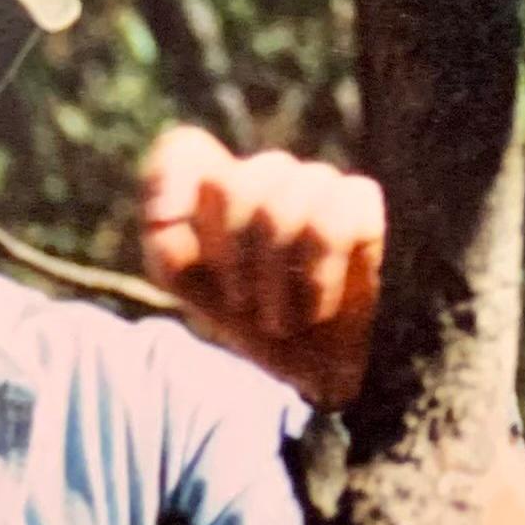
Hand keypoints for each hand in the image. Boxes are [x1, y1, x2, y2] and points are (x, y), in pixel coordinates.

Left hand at [138, 125, 385, 409]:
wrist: (317, 374)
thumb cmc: (253, 325)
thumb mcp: (191, 288)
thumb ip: (163, 241)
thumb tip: (167, 207)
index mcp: (219, 188)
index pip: (183, 150)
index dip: (169, 182)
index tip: (175, 233)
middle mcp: (268, 176)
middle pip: (234, 183)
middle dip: (235, 261)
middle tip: (246, 304)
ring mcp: (317, 182)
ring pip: (281, 205)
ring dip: (275, 280)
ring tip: (282, 318)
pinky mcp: (360, 201)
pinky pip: (331, 222)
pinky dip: (316, 278)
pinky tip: (318, 307)